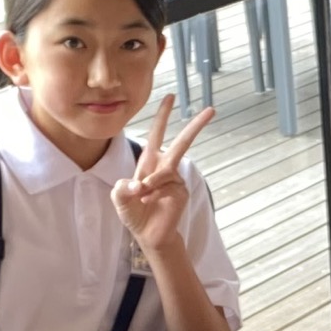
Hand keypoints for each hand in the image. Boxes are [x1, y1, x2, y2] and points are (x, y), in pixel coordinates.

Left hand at [110, 96, 215, 256]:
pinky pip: (165, 186)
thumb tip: (138, 185)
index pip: (157, 133)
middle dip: (196, 126)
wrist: (148, 234)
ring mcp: (175, 179)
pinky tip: (150, 204)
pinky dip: (154, 194)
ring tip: (141, 197)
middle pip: (183, 142)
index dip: (163, 115)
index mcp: (150, 161)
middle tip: (212, 110)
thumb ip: (122, 188)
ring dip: (150, 184)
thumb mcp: (119, 197)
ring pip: (163, 171)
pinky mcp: (181, 191)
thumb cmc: (134, 212)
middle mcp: (165, 167)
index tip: (170, 96)